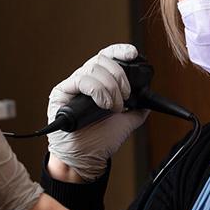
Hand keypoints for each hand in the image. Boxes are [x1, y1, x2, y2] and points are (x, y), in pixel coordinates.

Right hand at [47, 44, 148, 181]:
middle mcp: (84, 80)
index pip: (106, 56)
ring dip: (109, 87)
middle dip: (119, 76)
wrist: (85, 158)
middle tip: (125, 97)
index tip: (132, 54)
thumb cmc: (100, 141)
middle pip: (101, 60)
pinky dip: (98, 91)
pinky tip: (103, 105)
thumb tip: (148, 102)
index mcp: (98, 82)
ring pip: (92, 68)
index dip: (119, 51)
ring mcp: (72, 85)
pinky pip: (81, 80)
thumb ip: (136, 109)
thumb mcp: (125, 122)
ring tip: (114, 108)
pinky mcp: (61, 93)